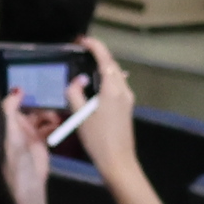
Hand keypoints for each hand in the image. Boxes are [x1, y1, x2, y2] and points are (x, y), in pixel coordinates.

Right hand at [72, 40, 143, 170]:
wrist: (119, 162)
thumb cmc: (98, 140)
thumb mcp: (80, 117)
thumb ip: (75, 93)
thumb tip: (76, 79)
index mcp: (112, 89)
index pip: (105, 59)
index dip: (95, 46)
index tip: (82, 40)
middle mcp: (123, 90)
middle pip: (112, 65)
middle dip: (98, 54)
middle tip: (80, 50)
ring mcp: (128, 99)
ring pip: (116, 75)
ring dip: (102, 66)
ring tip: (84, 64)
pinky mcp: (127, 108)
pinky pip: (117, 85)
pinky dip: (106, 78)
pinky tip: (94, 84)